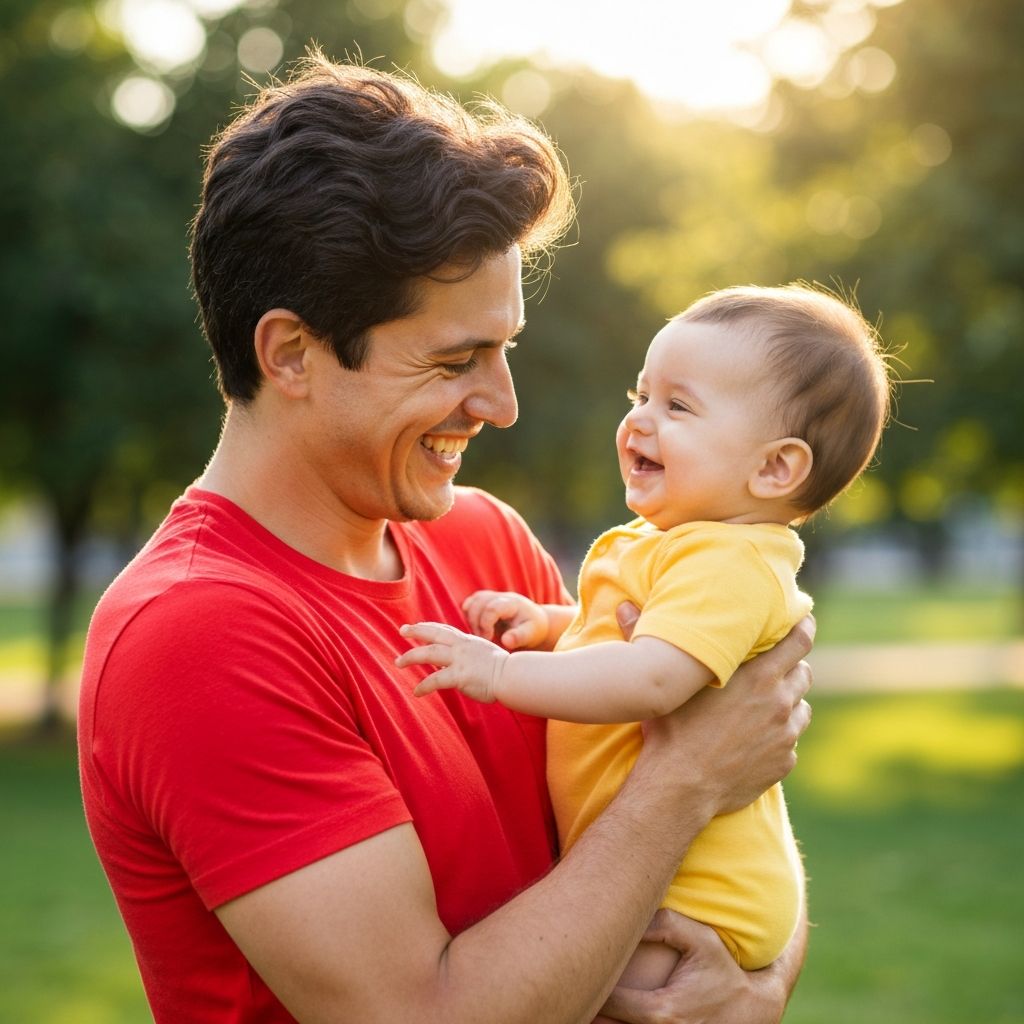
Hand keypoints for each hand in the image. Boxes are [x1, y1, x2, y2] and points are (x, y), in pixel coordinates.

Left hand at [396, 621, 507, 701]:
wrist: (513, 676)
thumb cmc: (504, 670)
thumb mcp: (484, 654)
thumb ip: (470, 653)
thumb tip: (457, 661)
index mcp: (468, 641)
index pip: (444, 630)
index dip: (428, 627)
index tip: (415, 626)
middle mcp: (462, 646)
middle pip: (433, 634)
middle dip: (415, 631)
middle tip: (401, 630)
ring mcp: (460, 660)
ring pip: (429, 653)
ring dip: (411, 657)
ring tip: (398, 662)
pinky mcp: (460, 676)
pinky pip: (436, 680)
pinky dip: (424, 686)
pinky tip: (417, 692)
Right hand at [462, 590, 548, 649]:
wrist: (535, 622)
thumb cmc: (533, 629)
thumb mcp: (530, 635)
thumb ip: (518, 637)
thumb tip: (506, 641)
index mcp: (513, 603)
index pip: (492, 608)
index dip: (485, 624)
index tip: (488, 639)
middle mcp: (501, 597)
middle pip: (479, 603)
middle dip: (476, 623)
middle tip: (483, 638)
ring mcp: (493, 597)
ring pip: (473, 602)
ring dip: (471, 619)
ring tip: (480, 634)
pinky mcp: (486, 601)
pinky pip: (471, 603)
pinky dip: (469, 614)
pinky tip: (476, 627)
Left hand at [599, 910, 787, 1023]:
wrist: (751, 1011)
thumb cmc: (722, 970)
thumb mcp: (701, 939)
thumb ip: (664, 924)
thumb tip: (628, 919)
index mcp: (662, 1012)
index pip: (610, 1002)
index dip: (593, 982)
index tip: (588, 961)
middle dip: (592, 1003)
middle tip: (582, 976)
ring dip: (603, 1017)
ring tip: (594, 992)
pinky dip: (618, 1022)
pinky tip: (613, 1008)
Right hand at [639, 616, 813, 817]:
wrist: (680, 788)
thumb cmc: (670, 730)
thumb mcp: (664, 682)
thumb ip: (645, 638)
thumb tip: (622, 605)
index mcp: (758, 676)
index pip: (799, 640)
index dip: (804, 627)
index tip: (803, 620)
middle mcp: (779, 702)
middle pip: (803, 673)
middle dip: (791, 668)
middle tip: (773, 669)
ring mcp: (785, 735)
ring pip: (800, 708)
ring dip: (787, 703)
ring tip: (763, 706)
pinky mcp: (783, 762)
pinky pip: (789, 742)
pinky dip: (778, 737)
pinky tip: (753, 740)